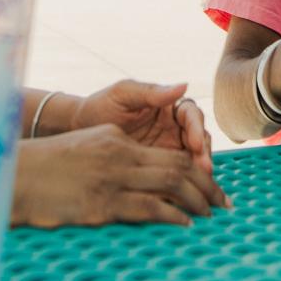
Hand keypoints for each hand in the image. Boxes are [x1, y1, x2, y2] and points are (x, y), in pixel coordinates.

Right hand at [10, 124, 229, 228]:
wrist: (15, 177)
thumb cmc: (48, 166)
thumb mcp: (88, 146)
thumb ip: (117, 150)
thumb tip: (140, 166)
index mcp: (117, 140)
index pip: (167, 152)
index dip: (196, 167)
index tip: (211, 183)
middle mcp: (119, 154)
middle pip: (176, 166)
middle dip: (205, 185)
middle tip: (223, 202)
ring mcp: (111, 179)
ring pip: (168, 185)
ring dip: (195, 201)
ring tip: (210, 213)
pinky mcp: (102, 204)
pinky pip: (147, 207)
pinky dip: (171, 215)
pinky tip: (183, 222)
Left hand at [71, 80, 216, 177]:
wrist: (77, 130)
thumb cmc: (100, 105)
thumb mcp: (124, 94)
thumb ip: (151, 92)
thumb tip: (184, 85)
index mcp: (167, 106)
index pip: (191, 115)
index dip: (197, 128)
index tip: (196, 143)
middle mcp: (173, 127)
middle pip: (198, 139)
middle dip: (203, 153)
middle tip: (203, 169)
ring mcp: (167, 149)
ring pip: (192, 160)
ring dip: (198, 171)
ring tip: (198, 185)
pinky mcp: (158, 168)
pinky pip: (176, 176)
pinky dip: (183, 185)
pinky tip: (183, 195)